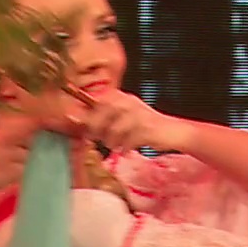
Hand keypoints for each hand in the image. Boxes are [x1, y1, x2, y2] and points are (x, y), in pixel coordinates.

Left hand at [75, 91, 192, 153]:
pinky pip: (126, 142)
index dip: (87, 118)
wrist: (175, 132)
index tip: (85, 129)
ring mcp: (137, 115)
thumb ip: (101, 117)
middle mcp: (128, 102)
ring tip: (120, 145)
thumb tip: (72, 117)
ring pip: (111, 133)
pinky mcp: (146, 128)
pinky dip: (126, 149)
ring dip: (113, 143)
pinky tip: (130, 149)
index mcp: (121, 96)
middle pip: (99, 118)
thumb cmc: (146, 127)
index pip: (95, 104)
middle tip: (105, 140)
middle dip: (98, 133)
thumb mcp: (123, 118)